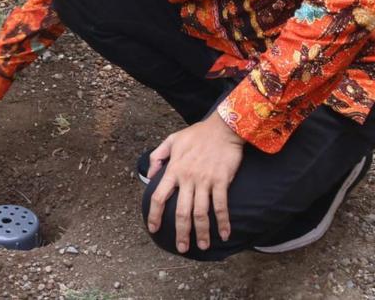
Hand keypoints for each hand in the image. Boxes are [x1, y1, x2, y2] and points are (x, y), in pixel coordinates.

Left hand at [146, 113, 244, 252]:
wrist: (223, 128)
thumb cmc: (198, 134)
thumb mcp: (172, 140)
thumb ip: (157, 156)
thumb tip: (149, 174)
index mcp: (174, 170)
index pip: (159, 197)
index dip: (155, 215)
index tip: (153, 229)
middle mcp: (188, 178)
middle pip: (181, 212)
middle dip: (181, 232)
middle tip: (181, 247)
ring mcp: (205, 181)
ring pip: (201, 213)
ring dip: (202, 232)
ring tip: (202, 246)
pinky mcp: (221, 181)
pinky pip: (221, 206)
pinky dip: (223, 222)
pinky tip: (225, 234)